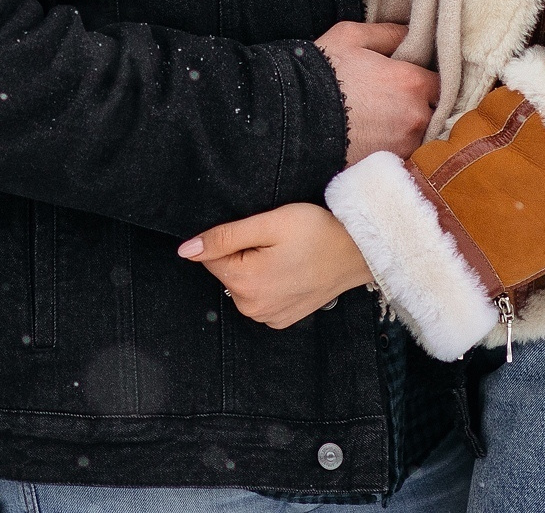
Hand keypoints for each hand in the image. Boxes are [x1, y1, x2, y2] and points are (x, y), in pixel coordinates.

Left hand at [178, 203, 372, 329]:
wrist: (358, 253)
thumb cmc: (316, 232)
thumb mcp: (268, 224)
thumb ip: (223, 237)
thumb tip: (186, 250)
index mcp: (244, 284)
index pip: (211, 256)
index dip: (231, 238)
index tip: (259, 233)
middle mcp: (252, 308)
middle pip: (227, 272)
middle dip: (243, 253)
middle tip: (276, 243)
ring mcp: (268, 317)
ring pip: (243, 284)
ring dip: (256, 268)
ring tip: (286, 256)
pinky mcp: (282, 319)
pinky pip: (260, 296)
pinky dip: (269, 282)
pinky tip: (291, 270)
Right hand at [317, 20, 438, 164]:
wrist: (294, 118)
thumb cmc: (321, 72)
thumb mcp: (351, 37)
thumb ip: (388, 33)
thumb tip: (412, 32)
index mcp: (411, 81)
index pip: (441, 82)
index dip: (426, 81)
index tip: (412, 81)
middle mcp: (416, 115)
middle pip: (435, 111)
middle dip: (423, 106)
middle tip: (398, 102)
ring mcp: (405, 144)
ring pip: (421, 136)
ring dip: (410, 129)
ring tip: (385, 123)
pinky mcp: (389, 165)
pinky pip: (405, 155)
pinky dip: (397, 148)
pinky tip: (378, 140)